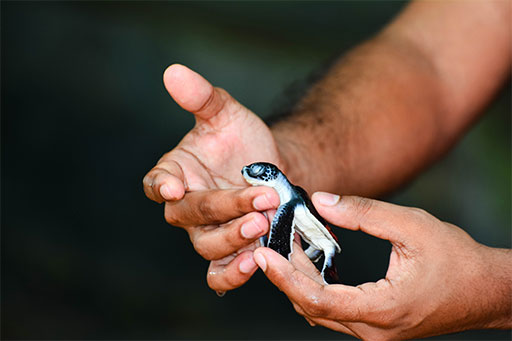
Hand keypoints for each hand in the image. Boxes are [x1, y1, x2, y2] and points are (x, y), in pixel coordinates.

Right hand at [143, 64, 282, 291]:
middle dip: (224, 207)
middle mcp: (186, 207)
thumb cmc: (245, 141)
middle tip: (259, 200)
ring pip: (207, 245)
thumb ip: (202, 98)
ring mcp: (207, 234)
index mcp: (175, 173)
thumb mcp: (227, 114)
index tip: (172, 186)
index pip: (155, 182)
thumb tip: (174, 71)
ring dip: (233, 237)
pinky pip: (219, 274)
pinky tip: (253, 263)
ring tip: (263, 222)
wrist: (277, 169)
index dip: (160, 185)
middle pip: (189, 214)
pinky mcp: (229, 254)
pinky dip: (232, 274)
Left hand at [253, 193, 511, 339]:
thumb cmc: (457, 259)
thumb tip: (321, 201)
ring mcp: (374, 332)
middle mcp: (373, 330)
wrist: (487, 291)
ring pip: (320, 311)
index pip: (318, 300)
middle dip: (286, 275)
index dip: (285, 278)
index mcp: (381, 309)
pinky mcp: (376, 326)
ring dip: (299, 281)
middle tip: (270, 242)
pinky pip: (334, 311)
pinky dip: (316, 288)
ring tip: (287, 247)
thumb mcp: (412, 226)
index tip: (263, 256)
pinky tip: (311, 262)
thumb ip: (364, 213)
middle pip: (312, 307)